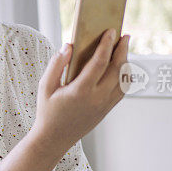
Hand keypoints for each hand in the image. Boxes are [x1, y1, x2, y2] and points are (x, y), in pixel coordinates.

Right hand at [31, 29, 129, 155]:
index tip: (111, 31)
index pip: (100, 62)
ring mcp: (104, 105)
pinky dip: (125, 76)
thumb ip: (56, 64)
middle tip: (125, 36)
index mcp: (81, 91)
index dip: (107, 44)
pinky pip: (122, 91)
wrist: (54, 139)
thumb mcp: (45, 86)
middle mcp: (97, 98)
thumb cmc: (47, 111)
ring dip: (126, 63)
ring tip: (123, 49)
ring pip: (124, 80)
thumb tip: (68, 46)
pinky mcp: (107, 110)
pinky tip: (121, 67)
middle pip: (118, 69)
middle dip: (123, 50)